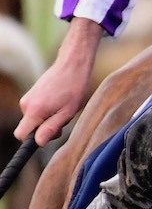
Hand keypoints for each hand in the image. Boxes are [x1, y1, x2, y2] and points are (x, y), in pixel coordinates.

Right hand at [17, 19, 103, 145]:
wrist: (71, 65)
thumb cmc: (74, 88)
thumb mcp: (67, 113)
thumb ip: (51, 128)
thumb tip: (38, 142)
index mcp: (34, 111)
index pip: (21, 135)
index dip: (32, 141)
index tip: (46, 138)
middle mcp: (25, 105)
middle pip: (30, 128)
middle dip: (44, 129)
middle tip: (63, 120)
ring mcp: (27, 99)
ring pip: (34, 120)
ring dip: (48, 119)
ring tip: (64, 108)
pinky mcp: (31, 95)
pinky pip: (36, 111)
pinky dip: (47, 112)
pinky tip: (60, 102)